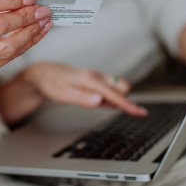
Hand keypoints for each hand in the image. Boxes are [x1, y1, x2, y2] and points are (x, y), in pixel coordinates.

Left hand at [20, 63, 147, 116]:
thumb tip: (100, 101)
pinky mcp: (96, 80)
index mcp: (90, 80)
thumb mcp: (63, 94)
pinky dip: (108, 97)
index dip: (129, 105)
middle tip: (102, 106)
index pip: (115, 94)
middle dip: (122, 99)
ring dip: (114, 98)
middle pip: (123, 86)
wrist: (44, 73)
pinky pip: (110, 88)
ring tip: (92, 101)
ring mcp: (97, 77)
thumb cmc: (52, 83)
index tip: (141, 113)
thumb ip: (82, 98)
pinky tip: (95, 99)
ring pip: (118, 87)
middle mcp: (97, 76)